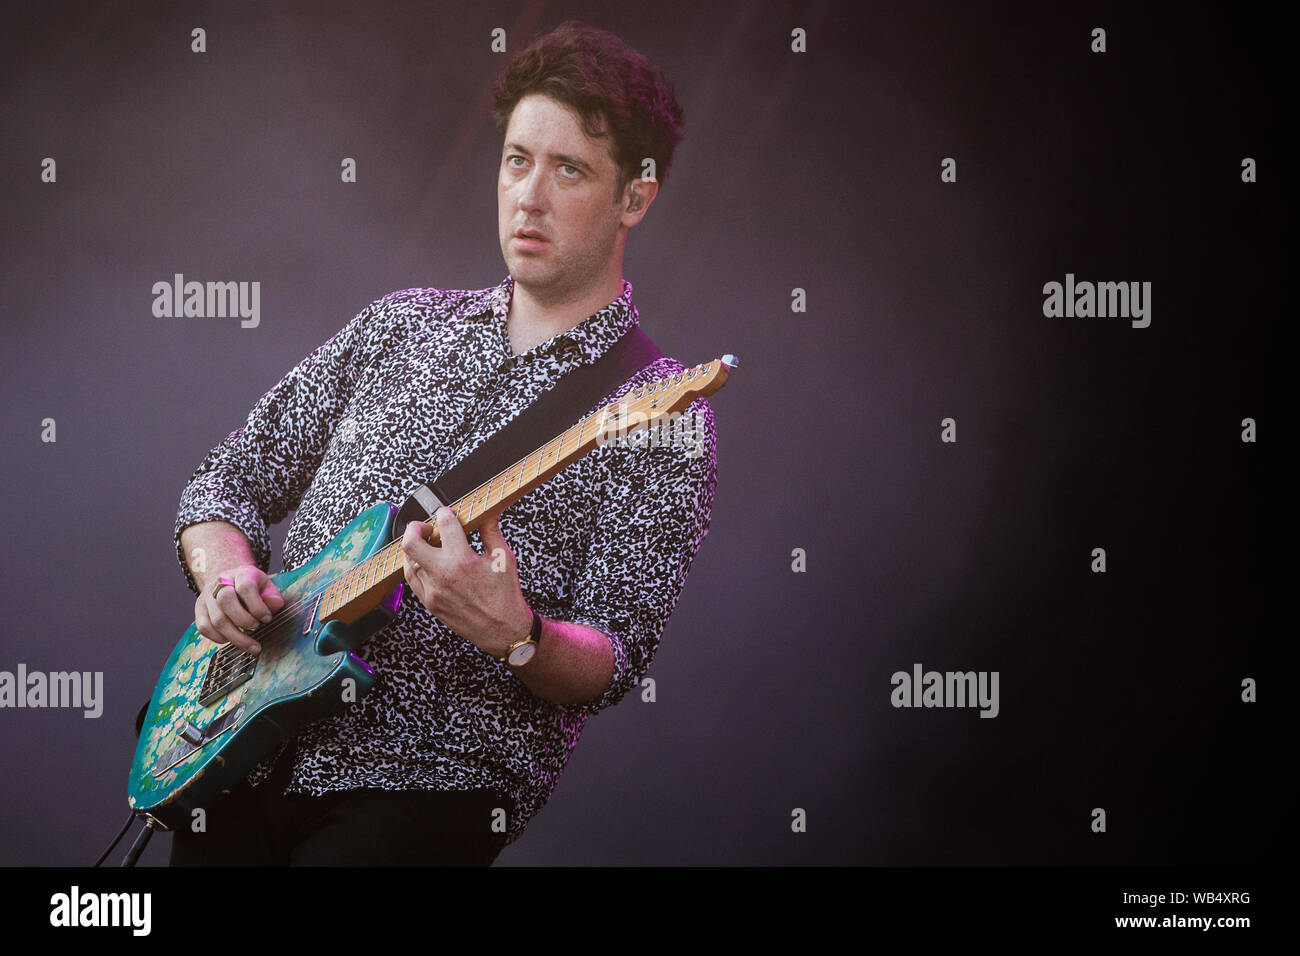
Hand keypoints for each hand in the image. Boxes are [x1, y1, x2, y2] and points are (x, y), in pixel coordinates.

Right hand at [194, 565, 284, 653]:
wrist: (230, 580)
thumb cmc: (252, 587)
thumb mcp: (267, 587)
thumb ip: (273, 597)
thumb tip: (274, 606)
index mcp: (241, 574)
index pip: (245, 587)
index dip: (257, 606)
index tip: (267, 618)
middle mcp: (220, 583)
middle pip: (226, 601)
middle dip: (244, 620)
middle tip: (257, 628)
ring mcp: (207, 596)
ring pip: (216, 619)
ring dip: (235, 636)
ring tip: (250, 644)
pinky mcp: (199, 609)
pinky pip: (204, 627)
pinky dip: (219, 638)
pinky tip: (232, 640)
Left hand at [400, 506, 532, 658]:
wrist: (502, 629)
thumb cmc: (505, 596)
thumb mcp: (504, 558)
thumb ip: (491, 531)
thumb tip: (489, 513)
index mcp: (463, 560)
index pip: (445, 524)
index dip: (445, 513)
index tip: (448, 513)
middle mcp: (443, 575)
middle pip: (411, 542)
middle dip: (416, 528)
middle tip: (427, 527)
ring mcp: (433, 590)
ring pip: (409, 561)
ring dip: (416, 549)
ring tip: (428, 545)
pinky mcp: (430, 603)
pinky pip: (412, 580)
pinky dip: (415, 567)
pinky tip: (425, 562)